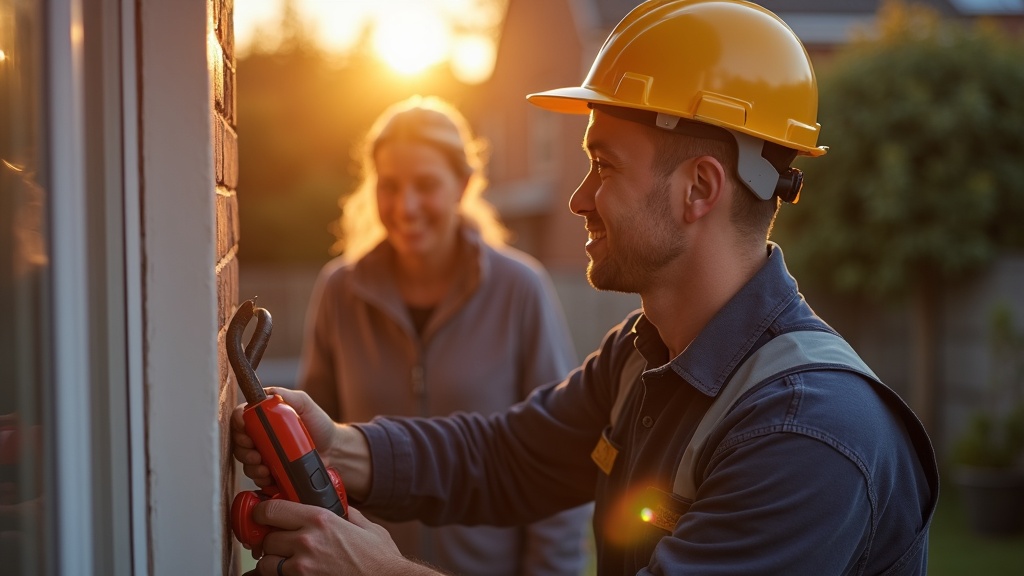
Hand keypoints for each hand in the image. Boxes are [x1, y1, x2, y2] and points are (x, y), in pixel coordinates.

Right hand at [231, 387, 339, 488]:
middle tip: (255, 454)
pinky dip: (260, 478)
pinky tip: (269, 476)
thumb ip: (288, 396)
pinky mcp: (270, 470)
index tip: (245, 430)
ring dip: (251, 466)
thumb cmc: (318, 424)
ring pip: (245, 461)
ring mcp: (263, 454)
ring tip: (265, 468)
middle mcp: (259, 435)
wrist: (333, 449)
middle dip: (243, 449)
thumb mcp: (304, 404)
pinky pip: (257, 477)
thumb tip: (268, 393)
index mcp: (263, 417)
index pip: (240, 417)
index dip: (238, 423)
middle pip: (238, 441)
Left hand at [244, 502, 439, 575]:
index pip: (272, 510)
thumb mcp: (368, 528)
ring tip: (287, 562)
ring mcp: (302, 567)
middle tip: (280, 542)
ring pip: (266, 562)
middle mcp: (307, 541)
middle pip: (267, 537)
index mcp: (320, 519)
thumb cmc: (379, 560)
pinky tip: (291, 574)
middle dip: (272, 540)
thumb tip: (341, 507)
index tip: (262, 515)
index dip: (263, 512)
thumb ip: (348, 515)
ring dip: (273, 561)